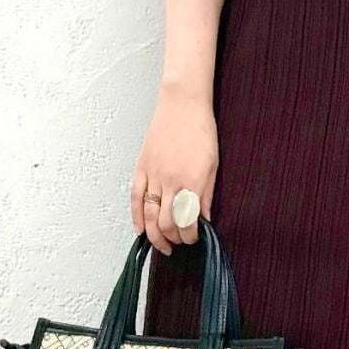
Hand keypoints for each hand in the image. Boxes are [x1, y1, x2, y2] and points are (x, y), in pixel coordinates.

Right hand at [131, 86, 217, 254]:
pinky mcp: (141, 167)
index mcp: (191, 182)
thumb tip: (204, 218)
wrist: (182, 104)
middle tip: (179, 243)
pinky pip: (136, 198)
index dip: (190, 235)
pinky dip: (136, 216)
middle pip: (166, 223)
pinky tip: (140, 229)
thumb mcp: (212, 165)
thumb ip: (207, 194)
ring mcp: (153, 175)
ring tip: (162, 244)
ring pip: (149, 215)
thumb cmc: (201, 130)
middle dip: (173, 239)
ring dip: (155, 235)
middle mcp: (170, 181)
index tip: (195, 238)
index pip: (187, 221)